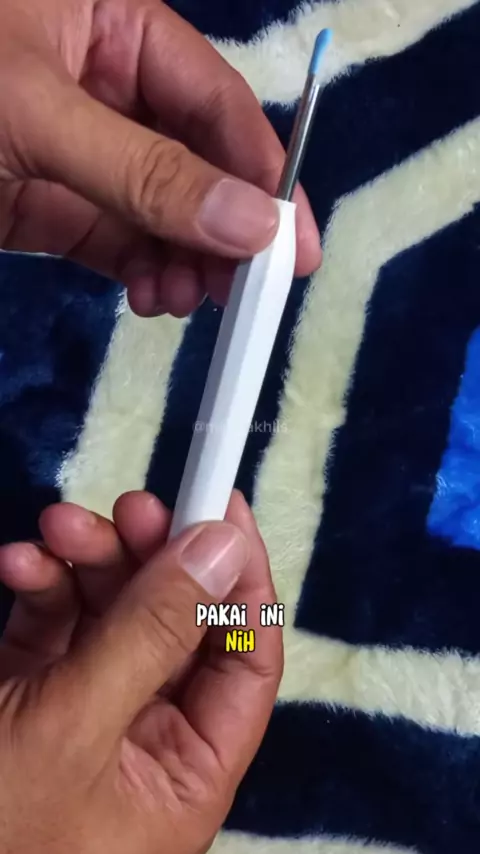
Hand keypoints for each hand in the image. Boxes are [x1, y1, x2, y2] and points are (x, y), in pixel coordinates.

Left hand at [0, 0, 320, 317]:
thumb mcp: (40, 115)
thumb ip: (143, 170)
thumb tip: (251, 224)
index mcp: (117, 27)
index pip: (215, 103)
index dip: (261, 174)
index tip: (293, 244)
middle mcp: (113, 91)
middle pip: (200, 167)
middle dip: (225, 231)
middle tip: (246, 290)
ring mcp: (87, 157)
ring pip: (164, 216)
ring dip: (187, 264)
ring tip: (185, 298)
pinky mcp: (60, 213)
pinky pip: (122, 247)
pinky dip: (145, 277)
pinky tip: (152, 298)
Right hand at [0, 490, 282, 852]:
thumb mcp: (74, 726)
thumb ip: (150, 634)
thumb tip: (223, 549)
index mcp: (187, 768)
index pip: (245, 657)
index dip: (240, 577)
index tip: (222, 505)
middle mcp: (146, 737)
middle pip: (175, 621)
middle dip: (152, 556)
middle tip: (131, 507)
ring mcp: (87, 710)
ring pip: (113, 611)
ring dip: (90, 559)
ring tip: (57, 527)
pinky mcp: (34, 693)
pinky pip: (56, 622)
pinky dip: (42, 585)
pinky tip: (20, 564)